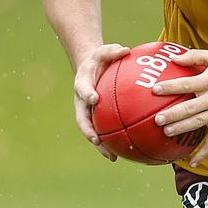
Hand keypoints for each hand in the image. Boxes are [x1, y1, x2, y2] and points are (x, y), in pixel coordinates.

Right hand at [73, 43, 129, 159]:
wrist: (91, 67)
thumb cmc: (99, 59)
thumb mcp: (104, 51)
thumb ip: (112, 51)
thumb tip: (125, 50)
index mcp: (82, 85)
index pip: (83, 89)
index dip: (87, 94)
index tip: (94, 99)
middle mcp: (82, 102)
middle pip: (83, 120)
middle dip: (89, 131)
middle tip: (97, 140)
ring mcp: (89, 113)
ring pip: (93, 132)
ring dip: (101, 146)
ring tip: (112, 157)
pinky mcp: (98, 119)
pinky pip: (106, 132)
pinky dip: (113, 143)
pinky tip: (126, 153)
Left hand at [152, 49, 207, 166]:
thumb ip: (195, 56)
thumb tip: (174, 58)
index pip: (187, 84)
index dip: (170, 87)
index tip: (155, 90)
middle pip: (190, 107)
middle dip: (173, 114)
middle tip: (157, 119)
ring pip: (199, 123)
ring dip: (182, 129)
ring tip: (166, 132)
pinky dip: (204, 153)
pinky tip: (192, 162)